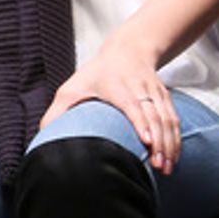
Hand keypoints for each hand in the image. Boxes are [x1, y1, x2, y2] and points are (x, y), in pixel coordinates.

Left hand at [39, 28, 180, 173]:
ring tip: (166, 167)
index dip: (141, 123)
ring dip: (169, 144)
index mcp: (117, 86)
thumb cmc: (97, 73)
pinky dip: (175, 139)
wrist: (129, 50)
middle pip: (154, 116)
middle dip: (159, 142)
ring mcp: (154, 93)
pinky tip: (173, 157)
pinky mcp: (164, 97)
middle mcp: (139, 88)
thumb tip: (43, 136)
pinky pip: (174, 119)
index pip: (132, 105)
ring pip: (167, 119)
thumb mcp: (72, 88)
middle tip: (158, 166)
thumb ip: (57, 112)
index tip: (147, 142)